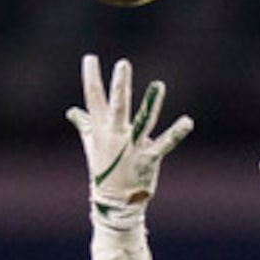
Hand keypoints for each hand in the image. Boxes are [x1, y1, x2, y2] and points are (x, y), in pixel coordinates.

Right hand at [68, 55, 191, 222]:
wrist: (114, 202)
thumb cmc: (104, 169)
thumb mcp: (92, 144)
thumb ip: (84, 124)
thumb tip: (72, 112)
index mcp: (101, 130)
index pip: (94, 99)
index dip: (92, 78)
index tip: (90, 58)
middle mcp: (115, 136)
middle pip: (117, 107)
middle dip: (120, 86)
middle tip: (123, 64)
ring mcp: (131, 148)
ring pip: (142, 121)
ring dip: (151, 103)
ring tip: (159, 84)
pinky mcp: (147, 158)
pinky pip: (164, 144)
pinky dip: (176, 133)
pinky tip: (187, 121)